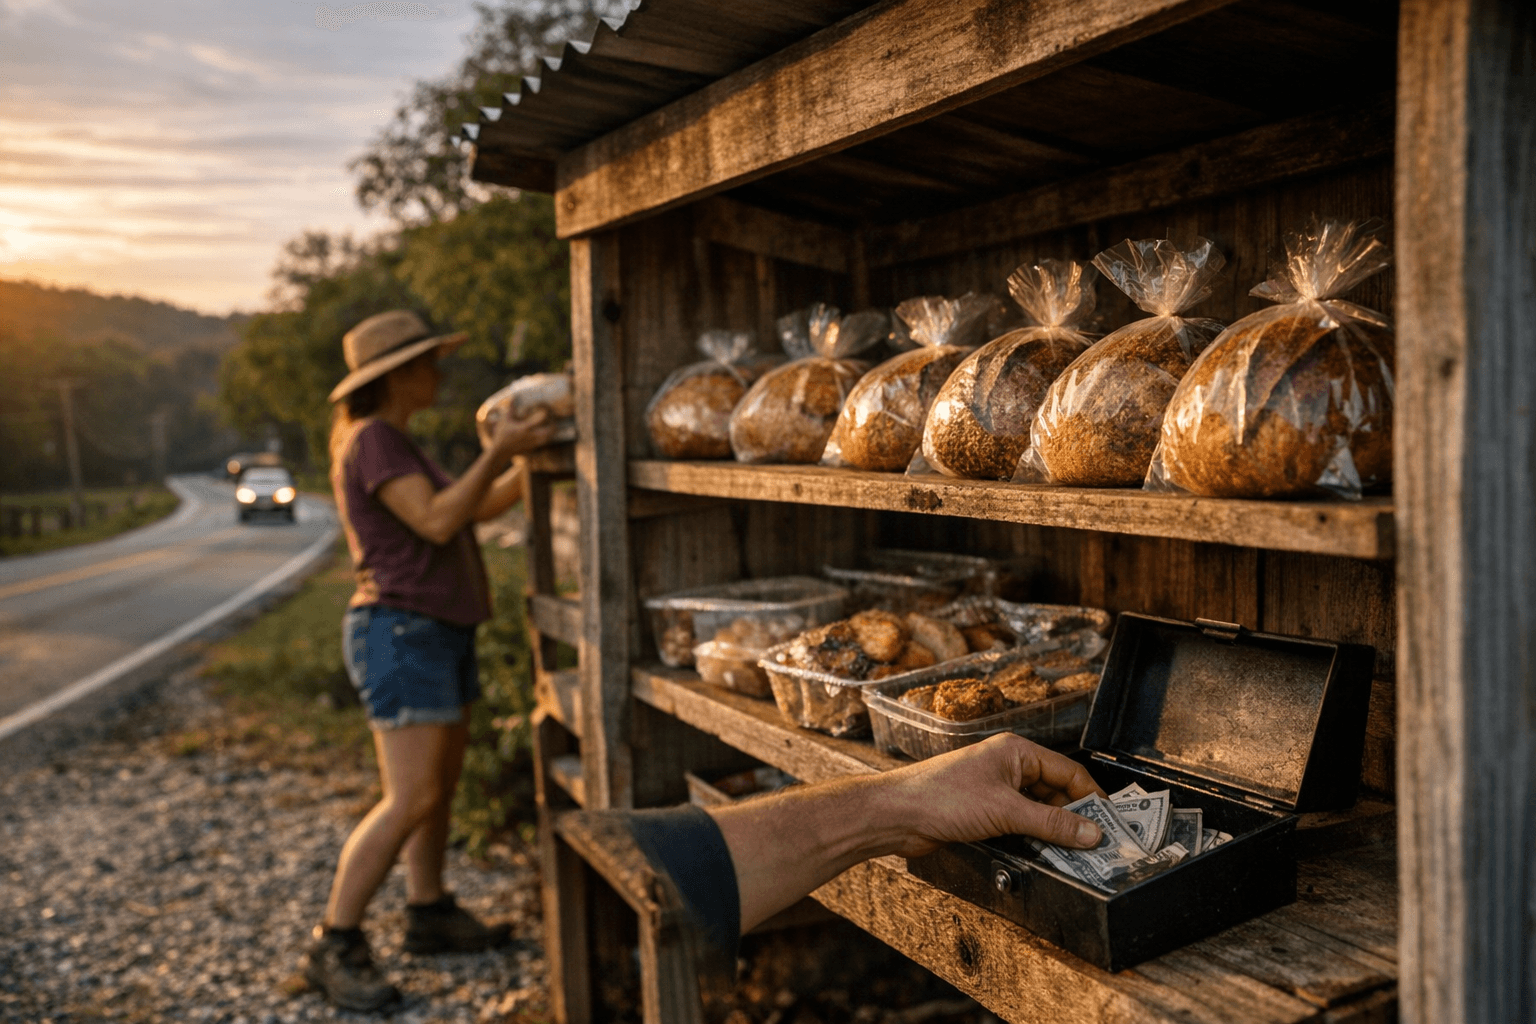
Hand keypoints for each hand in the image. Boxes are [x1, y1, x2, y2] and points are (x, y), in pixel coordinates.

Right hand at [486, 407, 556, 458]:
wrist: (501, 451)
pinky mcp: (533, 448)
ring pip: (549, 438)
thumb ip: (511, 408)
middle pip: (550, 431)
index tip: (547, 408)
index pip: (542, 418)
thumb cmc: (502, 434)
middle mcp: (531, 436)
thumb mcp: (505, 419)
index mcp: (525, 428)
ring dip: (551, 431)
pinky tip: (544, 432)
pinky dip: (547, 437)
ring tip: (550, 425)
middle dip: (553, 424)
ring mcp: (533, 443)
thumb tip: (513, 396)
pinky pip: (544, 442)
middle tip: (552, 418)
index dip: (547, 412)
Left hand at [876, 733, 1105, 857]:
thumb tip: (1090, 831)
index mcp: (1016, 752)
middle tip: (1096, 843)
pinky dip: (1034, 837)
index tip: (1110, 823)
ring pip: (1038, 810)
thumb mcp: (1006, 810)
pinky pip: (1020, 823)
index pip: (1068, 771)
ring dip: (1054, 829)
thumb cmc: (941, 796)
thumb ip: (1052, 823)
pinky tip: (1045, 853)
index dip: (1092, 797)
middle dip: (1074, 816)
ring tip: (1076, 852)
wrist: (897, 815)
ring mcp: (995, 790)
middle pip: (1056, 792)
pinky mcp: (984, 812)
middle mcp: (1007, 767)